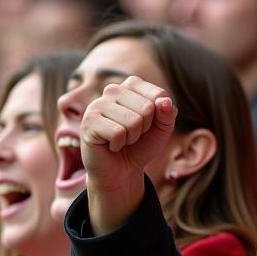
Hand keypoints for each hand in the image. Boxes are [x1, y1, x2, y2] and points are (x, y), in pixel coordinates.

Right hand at [80, 76, 176, 233]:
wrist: (121, 170)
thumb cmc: (140, 145)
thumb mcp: (162, 130)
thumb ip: (168, 114)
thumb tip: (164, 102)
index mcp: (131, 85)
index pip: (159, 95)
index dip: (158, 117)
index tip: (146, 125)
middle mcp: (113, 90)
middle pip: (147, 108)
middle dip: (144, 129)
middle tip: (131, 134)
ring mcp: (98, 104)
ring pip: (133, 121)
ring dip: (131, 137)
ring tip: (121, 139)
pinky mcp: (89, 122)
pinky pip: (118, 132)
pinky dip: (118, 144)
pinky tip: (110, 144)